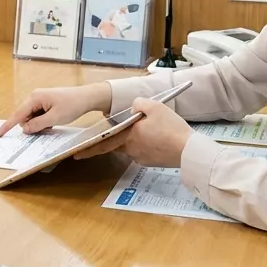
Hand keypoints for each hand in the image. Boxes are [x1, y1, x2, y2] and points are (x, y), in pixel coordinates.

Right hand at [0, 83, 111, 136]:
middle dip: (32, 126)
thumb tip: (25, 129)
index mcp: (35, 98)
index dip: (7, 126)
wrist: (87, 97)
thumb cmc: (72, 105)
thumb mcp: (55, 118)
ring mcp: (40, 100)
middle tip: (47, 128)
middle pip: (24, 117)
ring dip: (39, 125)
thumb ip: (38, 125)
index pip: (18, 115)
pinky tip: (53, 122)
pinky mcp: (45, 103)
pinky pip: (39, 116)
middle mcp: (35, 97)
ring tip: (53, 123)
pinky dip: (43, 122)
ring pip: (32, 118)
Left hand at [73, 98, 190, 166]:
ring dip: (133, 141)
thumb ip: (139, 104)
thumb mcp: (155, 107)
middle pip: (116, 145)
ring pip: (130, 147)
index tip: (76, 153)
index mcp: (129, 136)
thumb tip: (133, 107)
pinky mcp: (151, 162)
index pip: (104, 142)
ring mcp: (141, 157)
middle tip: (88, 150)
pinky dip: (145, 145)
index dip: (89, 147)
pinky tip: (156, 139)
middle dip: (105, 146)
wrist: (189, 150)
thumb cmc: (172, 128)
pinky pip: (142, 151)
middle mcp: (132, 149)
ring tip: (148, 133)